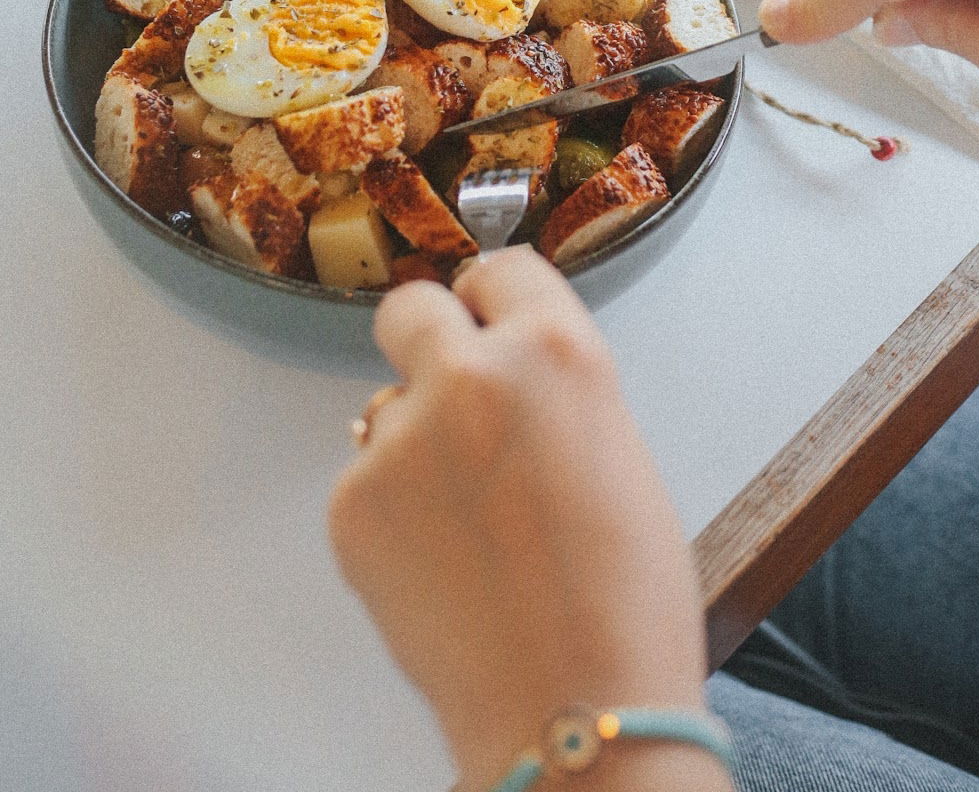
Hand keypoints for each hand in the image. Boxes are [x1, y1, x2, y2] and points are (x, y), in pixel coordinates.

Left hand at [328, 248, 724, 791]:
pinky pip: (365, 481)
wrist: (574, 711)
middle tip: (451, 394)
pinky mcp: (352, 504)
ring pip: (387, 406)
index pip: (501, 269)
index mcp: (557, 351)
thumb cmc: (625, 602)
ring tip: (466, 527)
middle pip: (411, 307)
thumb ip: (554, 393)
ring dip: (413, 443)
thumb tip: (511, 382)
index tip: (491, 321)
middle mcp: (472, 374)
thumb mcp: (617, 451)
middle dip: (426, 342)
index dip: (496, 302)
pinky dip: (392, 516)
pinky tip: (441, 568)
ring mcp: (402, 438)